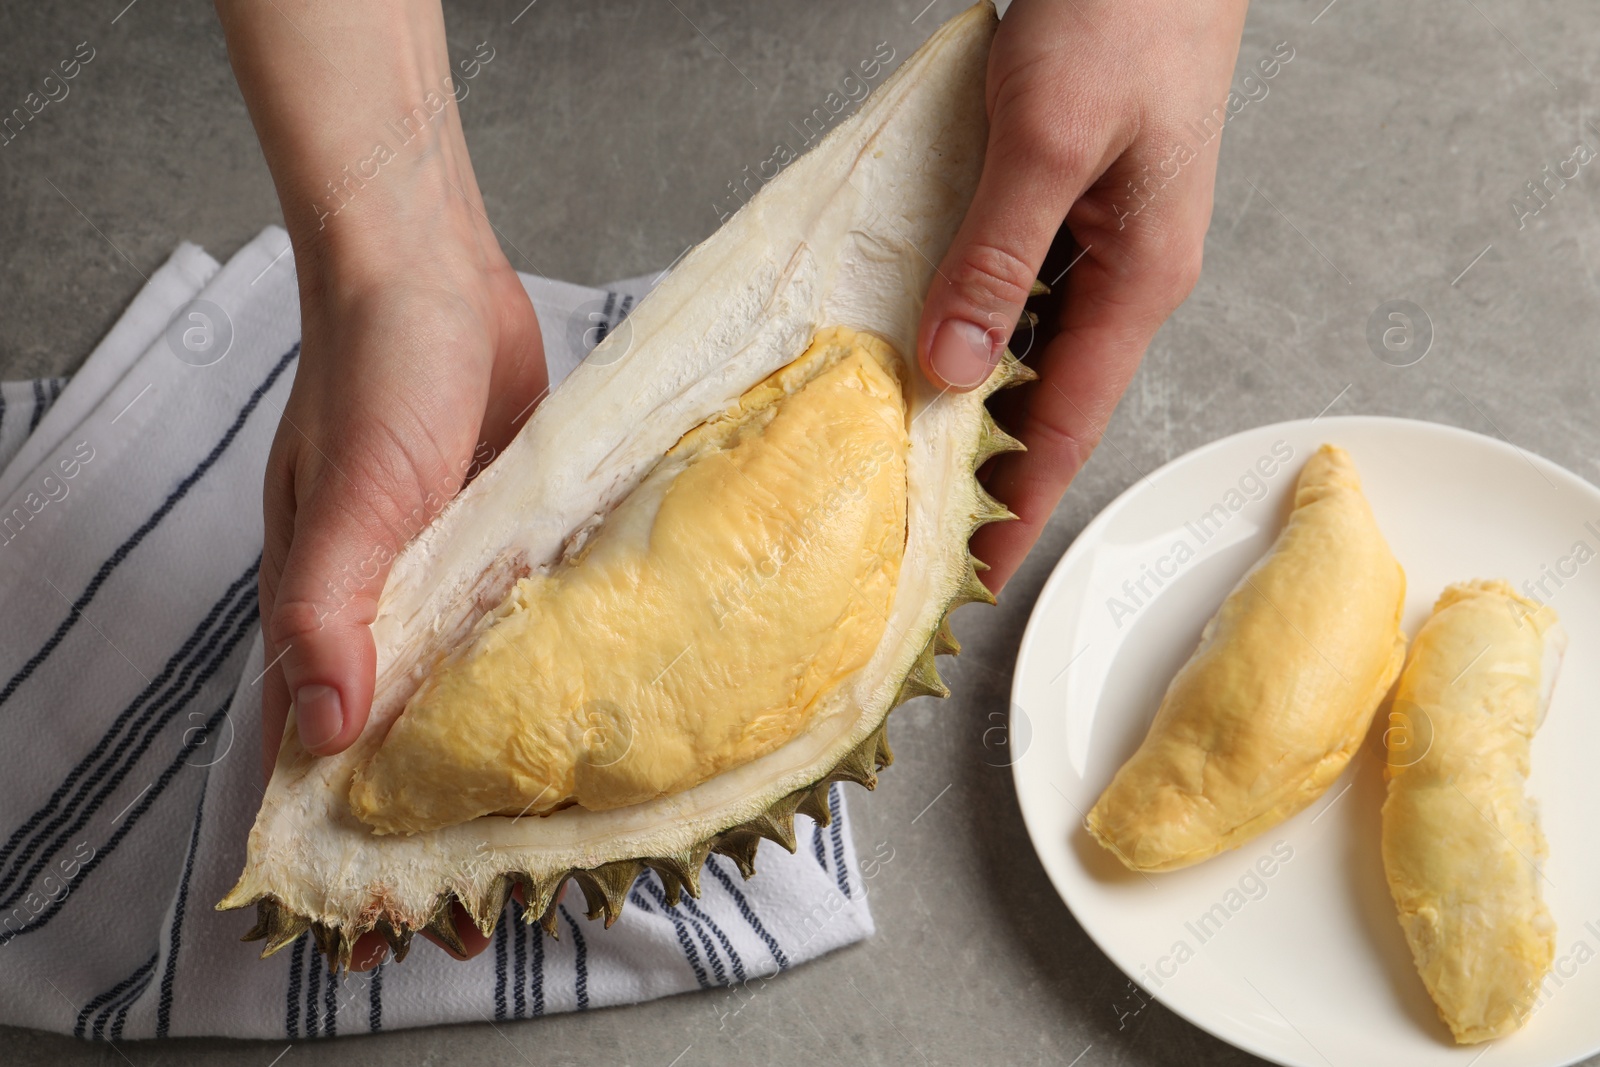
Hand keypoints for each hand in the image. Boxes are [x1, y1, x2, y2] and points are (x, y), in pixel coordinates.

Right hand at [217, 0, 545, 967]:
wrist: (435, 276)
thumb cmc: (376, 375)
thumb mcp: (351, 496)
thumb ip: (331, 608)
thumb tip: (329, 733)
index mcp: (325, 613)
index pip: (323, 757)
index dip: (347, 846)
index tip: (384, 930)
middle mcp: (385, 608)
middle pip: (402, 741)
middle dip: (435, 827)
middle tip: (492, 904)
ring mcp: (449, 576)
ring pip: (466, 693)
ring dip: (495, 762)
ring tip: (548, 839)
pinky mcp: (507, 539)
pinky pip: (522, 626)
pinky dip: (542, 677)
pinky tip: (589, 716)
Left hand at [917, 0, 1250, 589]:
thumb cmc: (1126, 9)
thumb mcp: (1050, 140)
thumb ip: (998, 257)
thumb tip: (953, 370)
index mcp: (1140, 277)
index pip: (1068, 424)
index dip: (1020, 504)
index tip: (974, 571)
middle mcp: (1122, 272)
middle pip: (1044, 398)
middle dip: (986, 466)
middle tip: (914, 524)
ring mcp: (1094, 237)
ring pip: (1021, 344)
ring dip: (967, 396)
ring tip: (900, 450)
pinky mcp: (1064, 199)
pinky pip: (1009, 288)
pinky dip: (963, 324)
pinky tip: (915, 338)